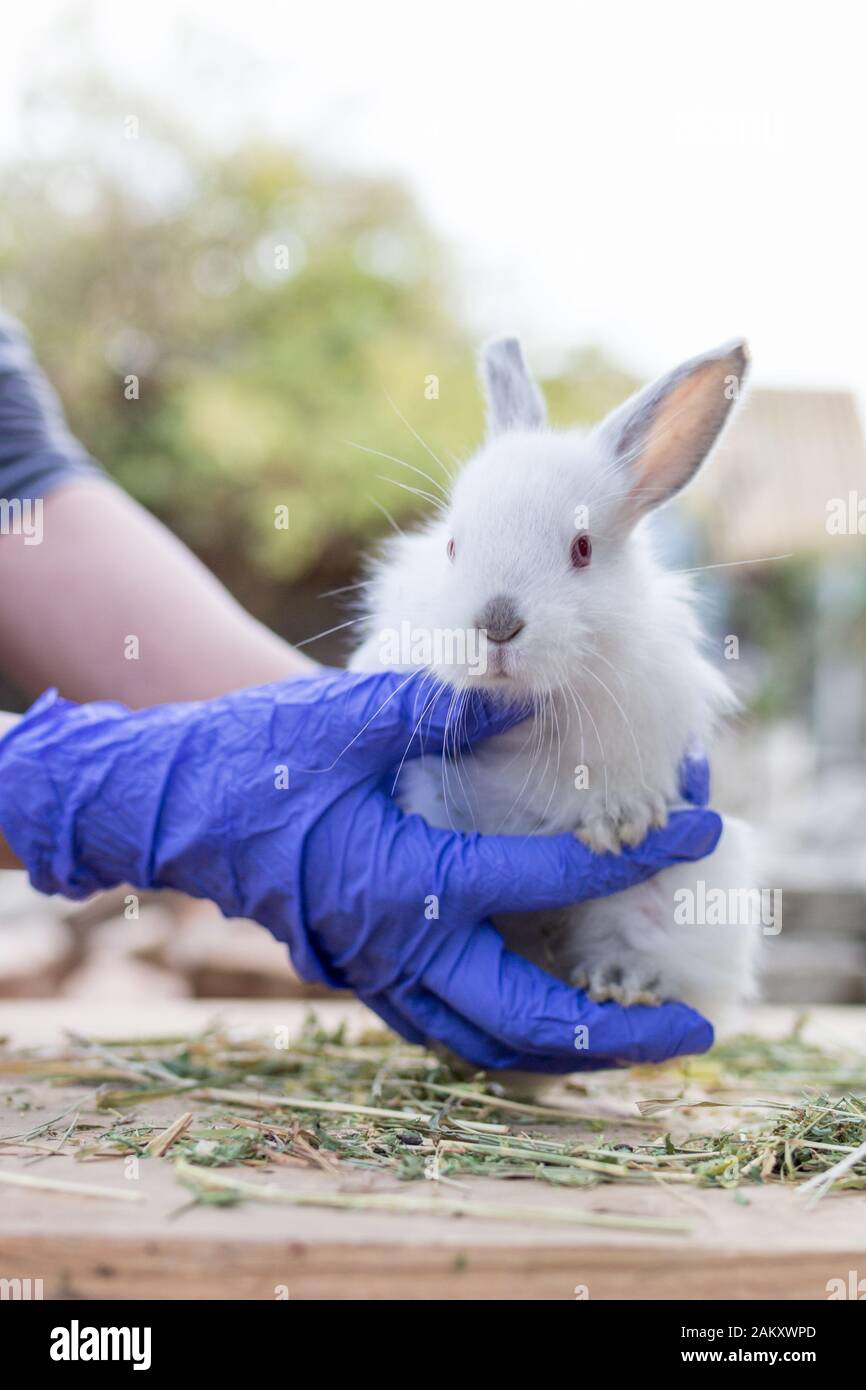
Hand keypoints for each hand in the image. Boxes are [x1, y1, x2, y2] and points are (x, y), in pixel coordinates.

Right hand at [0, 670, 721, 1071]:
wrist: (172, 807)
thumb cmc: (256, 759)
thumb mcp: (353, 716)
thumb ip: (447, 709)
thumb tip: (532, 697)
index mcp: (407, 880)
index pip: (547, 880)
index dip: (632, 855)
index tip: (697, 831)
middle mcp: (398, 947)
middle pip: (527, 1020)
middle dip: (617, 1035)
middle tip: (690, 1033)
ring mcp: (375, 972)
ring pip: (483, 1043)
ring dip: (562, 1053)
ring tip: (628, 1047)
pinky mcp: (360, 973)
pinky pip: (442, 1029)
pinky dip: (499, 1037)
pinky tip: (535, 1023)